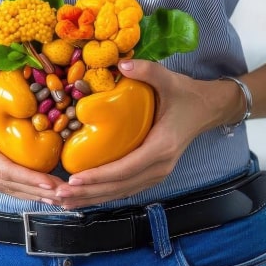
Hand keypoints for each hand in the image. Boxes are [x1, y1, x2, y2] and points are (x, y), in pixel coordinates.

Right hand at [0, 62, 61, 203]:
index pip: (1, 167)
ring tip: (63, 197)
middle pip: (9, 183)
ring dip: (36, 195)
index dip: (26, 177)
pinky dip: (28, 192)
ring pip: (9, 190)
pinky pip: (7, 188)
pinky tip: (47, 195)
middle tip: (66, 192)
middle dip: (38, 190)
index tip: (49, 182)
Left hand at [53, 59, 232, 208]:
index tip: (74, 179)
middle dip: (88, 193)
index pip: (126, 168)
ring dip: (92, 198)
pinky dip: (103, 194)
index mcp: (161, 147)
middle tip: (59, 195)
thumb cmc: (186, 95)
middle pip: (119, 187)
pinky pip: (125, 189)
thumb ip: (147, 71)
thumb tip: (122, 64)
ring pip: (120, 193)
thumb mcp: (169, 80)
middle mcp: (160, 167)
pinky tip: (83, 197)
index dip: (99, 176)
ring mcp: (157, 174)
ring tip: (64, 201)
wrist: (207, 109)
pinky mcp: (152, 175)